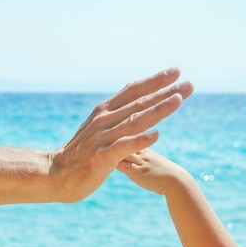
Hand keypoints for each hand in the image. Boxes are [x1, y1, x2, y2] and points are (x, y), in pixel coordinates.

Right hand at [49, 67, 192, 202]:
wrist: (56, 175)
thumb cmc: (80, 154)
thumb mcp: (98, 129)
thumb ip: (116, 117)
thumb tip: (135, 105)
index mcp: (104, 111)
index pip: (133, 91)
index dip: (154, 81)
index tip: (176, 72)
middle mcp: (104, 120)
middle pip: (139, 104)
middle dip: (166, 93)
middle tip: (189, 85)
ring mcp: (102, 138)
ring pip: (134, 121)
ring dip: (158, 110)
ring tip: (178, 100)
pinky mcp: (101, 158)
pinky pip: (123, 147)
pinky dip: (139, 140)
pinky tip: (156, 135)